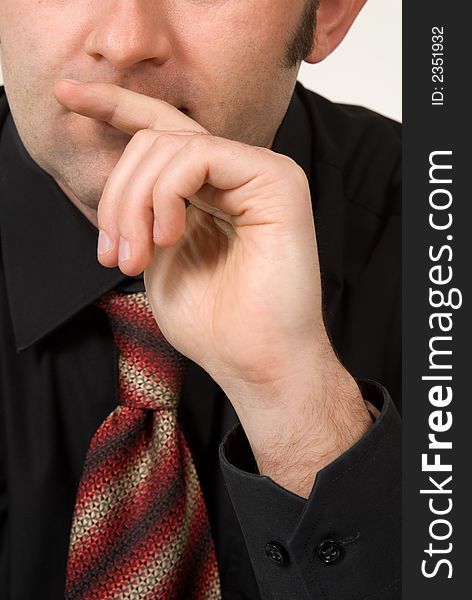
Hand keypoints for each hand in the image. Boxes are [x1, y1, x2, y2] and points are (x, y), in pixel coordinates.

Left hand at [54, 80, 371, 497]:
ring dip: (134, 203)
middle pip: (154, 139)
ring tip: (134, 258)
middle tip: (112, 255)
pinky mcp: (276, 178)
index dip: (114, 105)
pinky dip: (165, 195)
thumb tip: (122, 179)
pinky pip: (197, 157)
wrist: (256, 362)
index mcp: (212, 191)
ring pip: (169, 145)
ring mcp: (260, 172)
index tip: (66, 94)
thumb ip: (144, 211)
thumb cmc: (213, 324)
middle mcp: (238, 174)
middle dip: (117, 195)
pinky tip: (168, 238)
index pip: (163, 130)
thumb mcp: (157, 257)